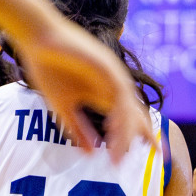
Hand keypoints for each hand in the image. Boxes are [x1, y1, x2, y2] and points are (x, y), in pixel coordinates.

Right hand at [11, 15, 152, 161]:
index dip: (143, 135)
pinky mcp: (105, 65)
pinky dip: (118, 112)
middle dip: (147, 135)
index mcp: (105, 94)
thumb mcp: (63, 107)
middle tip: (158, 155)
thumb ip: (77, 129)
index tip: (155, 154)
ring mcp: (111, 75)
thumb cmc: (49, 69)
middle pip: (136, 114)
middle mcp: (113, 86)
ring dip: (125, 132)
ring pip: (127, 108)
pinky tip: (113, 129)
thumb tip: (90, 153)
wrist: (38, 40)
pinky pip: (117, 93)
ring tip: (119, 155)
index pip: (130, 118)